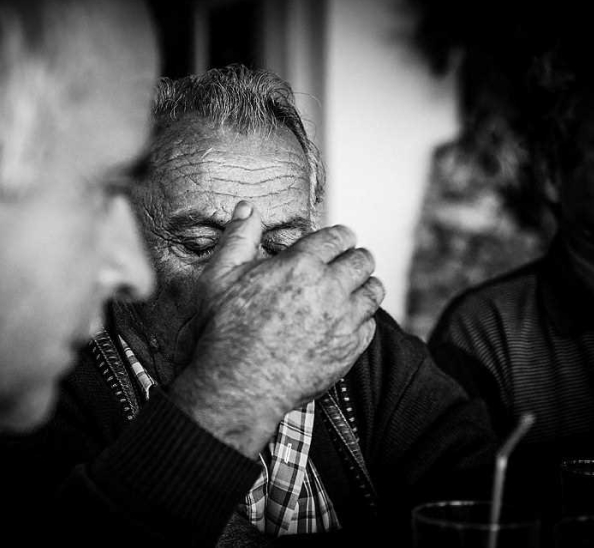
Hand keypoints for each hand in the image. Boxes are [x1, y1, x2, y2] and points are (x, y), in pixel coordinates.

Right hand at [170, 201, 383, 457]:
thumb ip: (239, 237)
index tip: (340, 239)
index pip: (338, 237)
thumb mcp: (220, 276)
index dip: (341, 235)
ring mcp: (343, 321)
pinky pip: (371, 325)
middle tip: (350, 261)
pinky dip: (363, 319)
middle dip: (357, 257)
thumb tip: (248, 208)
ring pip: (374, 292)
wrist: (238, 386)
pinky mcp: (348, 350)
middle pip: (363, 260)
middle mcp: (329, 289)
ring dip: (366, 285)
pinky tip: (349, 320)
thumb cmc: (225, 330)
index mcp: (301, 265)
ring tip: (355, 288)